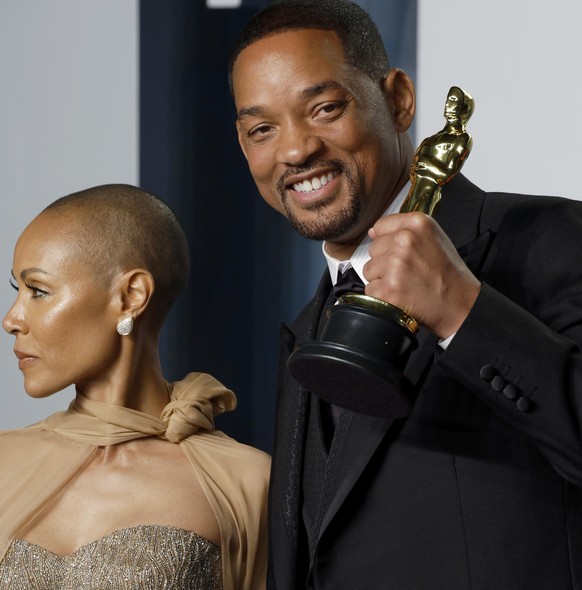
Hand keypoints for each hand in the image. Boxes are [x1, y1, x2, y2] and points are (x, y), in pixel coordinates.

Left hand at [363, 212, 480, 338]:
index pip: (380, 226)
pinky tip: (400, 296)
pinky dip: (382, 296)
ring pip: (369, 270)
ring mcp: (395, 265)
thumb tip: (372, 232)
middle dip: (384, 262)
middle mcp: (404, 240)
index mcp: (417, 223)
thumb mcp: (433, 238)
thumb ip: (404, 229)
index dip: (388, 242)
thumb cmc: (446, 272)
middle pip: (373, 249)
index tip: (402, 253)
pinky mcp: (388, 289)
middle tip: (407, 272)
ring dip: (381, 279)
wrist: (459, 304)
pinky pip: (370, 290)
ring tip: (404, 284)